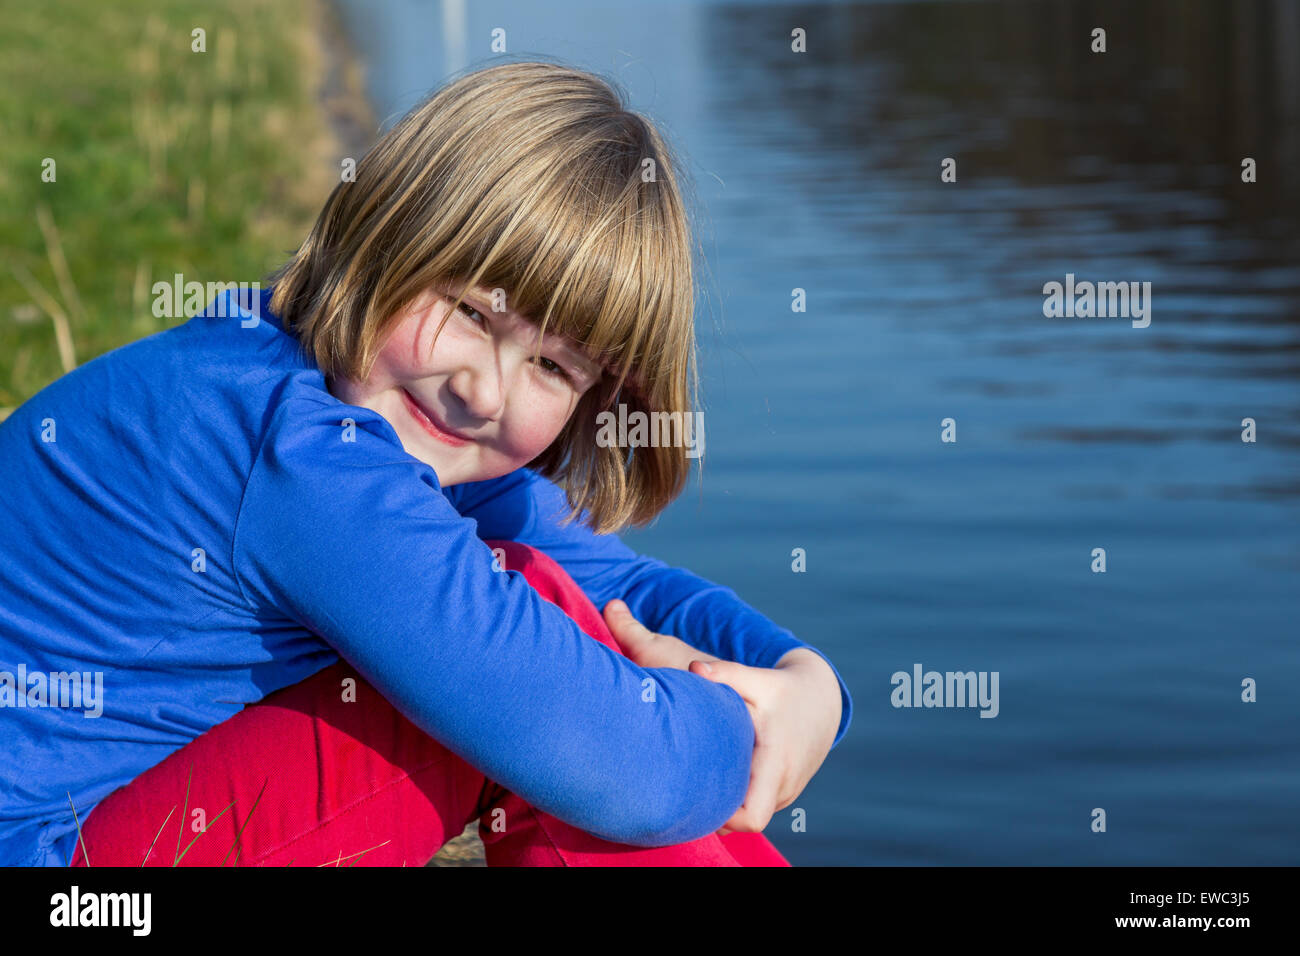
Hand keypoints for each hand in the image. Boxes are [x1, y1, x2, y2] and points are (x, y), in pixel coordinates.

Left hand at [603, 600, 840, 836]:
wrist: (820, 700)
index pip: (751, 817)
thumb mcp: (757, 679)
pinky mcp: (784, 790)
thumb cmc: (782, 690)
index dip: (725, 817)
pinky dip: (741, 797)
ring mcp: (787, 791)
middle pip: (744, 824)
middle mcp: (784, 785)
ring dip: (730, 805)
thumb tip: (694, 668)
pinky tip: (722, 774)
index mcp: (775, 764)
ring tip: (703, 779)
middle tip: (690, 788)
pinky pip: (758, 805)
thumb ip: (725, 674)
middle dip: (719, 814)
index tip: (701, 795)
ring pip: (751, 815)